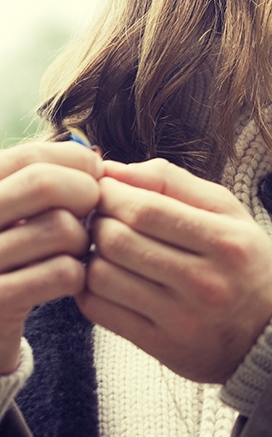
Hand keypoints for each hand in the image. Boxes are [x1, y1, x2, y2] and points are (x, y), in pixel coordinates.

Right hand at [0, 142, 102, 374]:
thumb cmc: (10, 262)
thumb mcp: (14, 215)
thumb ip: (41, 182)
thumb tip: (93, 157)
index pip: (28, 157)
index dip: (74, 162)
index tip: (95, 178)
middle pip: (44, 184)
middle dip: (85, 195)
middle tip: (91, 214)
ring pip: (61, 229)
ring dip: (83, 241)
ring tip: (75, 252)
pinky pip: (64, 272)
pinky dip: (79, 274)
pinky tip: (69, 280)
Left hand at [77, 159, 271, 382]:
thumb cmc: (247, 263)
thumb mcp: (229, 212)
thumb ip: (173, 182)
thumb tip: (112, 169)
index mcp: (225, 241)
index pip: (145, 209)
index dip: (110, 194)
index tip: (105, 190)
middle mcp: (205, 281)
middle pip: (118, 240)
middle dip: (96, 222)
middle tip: (100, 218)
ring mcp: (181, 318)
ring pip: (102, 276)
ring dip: (90, 256)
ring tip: (103, 248)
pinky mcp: (162, 346)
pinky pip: (102, 312)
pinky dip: (89, 290)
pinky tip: (105, 279)